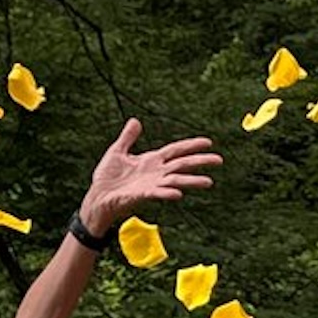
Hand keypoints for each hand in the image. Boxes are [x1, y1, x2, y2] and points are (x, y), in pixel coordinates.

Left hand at [80, 120, 219, 237]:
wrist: (97, 197)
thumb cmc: (107, 177)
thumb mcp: (117, 151)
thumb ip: (128, 138)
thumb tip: (135, 121)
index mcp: (152, 160)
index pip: (176, 150)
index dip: (191, 145)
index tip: (208, 142)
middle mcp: (156, 173)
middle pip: (182, 165)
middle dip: (200, 162)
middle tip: (219, 160)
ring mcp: (151, 185)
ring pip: (175, 181)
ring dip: (191, 181)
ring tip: (208, 182)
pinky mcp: (142, 195)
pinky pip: (157, 193)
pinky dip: (167, 193)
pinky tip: (178, 193)